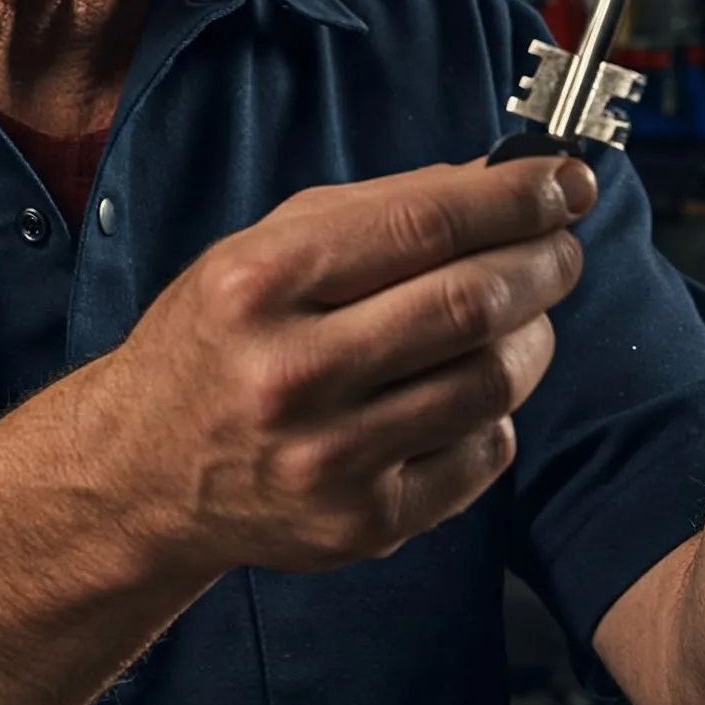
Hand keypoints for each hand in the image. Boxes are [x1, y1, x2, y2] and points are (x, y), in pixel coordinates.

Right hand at [74, 156, 591, 572]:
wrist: (141, 471)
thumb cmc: (215, 342)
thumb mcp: (262, 250)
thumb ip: (377, 211)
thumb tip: (499, 180)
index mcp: (260, 284)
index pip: (423, 225)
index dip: (514, 198)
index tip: (563, 181)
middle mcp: (292, 374)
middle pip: (471, 304)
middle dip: (543, 262)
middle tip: (561, 245)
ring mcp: (331, 459)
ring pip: (492, 381)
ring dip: (532, 336)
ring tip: (521, 314)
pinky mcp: (364, 524)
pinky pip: (482, 453)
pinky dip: (497, 411)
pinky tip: (467, 390)